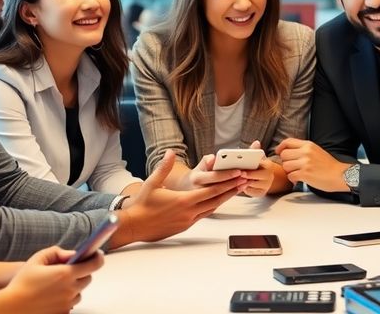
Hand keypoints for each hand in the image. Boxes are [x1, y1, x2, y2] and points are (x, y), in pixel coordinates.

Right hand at [3, 246, 102, 312]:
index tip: (97, 254)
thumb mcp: (37, 259)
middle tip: (69, 270)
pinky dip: (66, 299)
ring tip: (57, 285)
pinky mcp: (64, 313)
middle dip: (82, 272)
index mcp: (66, 274)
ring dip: (73, 287)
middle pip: (87, 278)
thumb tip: (72, 254)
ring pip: (79, 292)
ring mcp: (68, 303)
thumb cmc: (22, 282)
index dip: (98, 258)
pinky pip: (70, 303)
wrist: (12, 307)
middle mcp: (70, 289)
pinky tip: (52, 296)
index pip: (94, 264)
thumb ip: (57, 252)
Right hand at [114, 150, 243, 244]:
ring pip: (212, 208)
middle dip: (231, 190)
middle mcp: (189, 212)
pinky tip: (218, 201)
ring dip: (225, 199)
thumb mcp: (152, 182)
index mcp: (184, 201)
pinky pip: (204, 215)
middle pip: (216, 200)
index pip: (211, 190)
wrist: (135, 225)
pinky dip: (213, 207)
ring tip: (236, 190)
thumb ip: (163, 167)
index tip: (238, 176)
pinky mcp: (185, 226)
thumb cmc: (143, 204)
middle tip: (244, 181)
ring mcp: (188, 220)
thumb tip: (170, 152)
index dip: (226, 182)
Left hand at [240, 140, 273, 196]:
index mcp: (268, 165)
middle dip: (245, 177)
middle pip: (256, 177)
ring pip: (252, 185)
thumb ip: (254, 151)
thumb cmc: (257, 166)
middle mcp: (269, 176)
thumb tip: (256, 142)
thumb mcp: (256, 157)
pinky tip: (237, 186)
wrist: (265, 178)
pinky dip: (243, 189)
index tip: (241, 170)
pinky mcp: (261, 193)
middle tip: (236, 176)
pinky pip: (250, 192)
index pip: (259, 167)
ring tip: (234, 181)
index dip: (250, 170)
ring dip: (243, 183)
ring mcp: (266, 186)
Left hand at [276, 138, 349, 191]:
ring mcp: (305, 163)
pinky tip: (299, 179)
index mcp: (308, 145)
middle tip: (293, 167)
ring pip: (286, 166)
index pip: (288, 141)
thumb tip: (287, 151)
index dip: (280, 147)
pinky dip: (293, 179)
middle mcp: (306, 152)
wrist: (340, 175)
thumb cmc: (329, 165)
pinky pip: (290, 176)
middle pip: (284, 155)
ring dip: (289, 171)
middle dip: (286, 162)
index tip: (278, 152)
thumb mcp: (316, 151)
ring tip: (297, 173)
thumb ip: (303, 149)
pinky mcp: (305, 174)